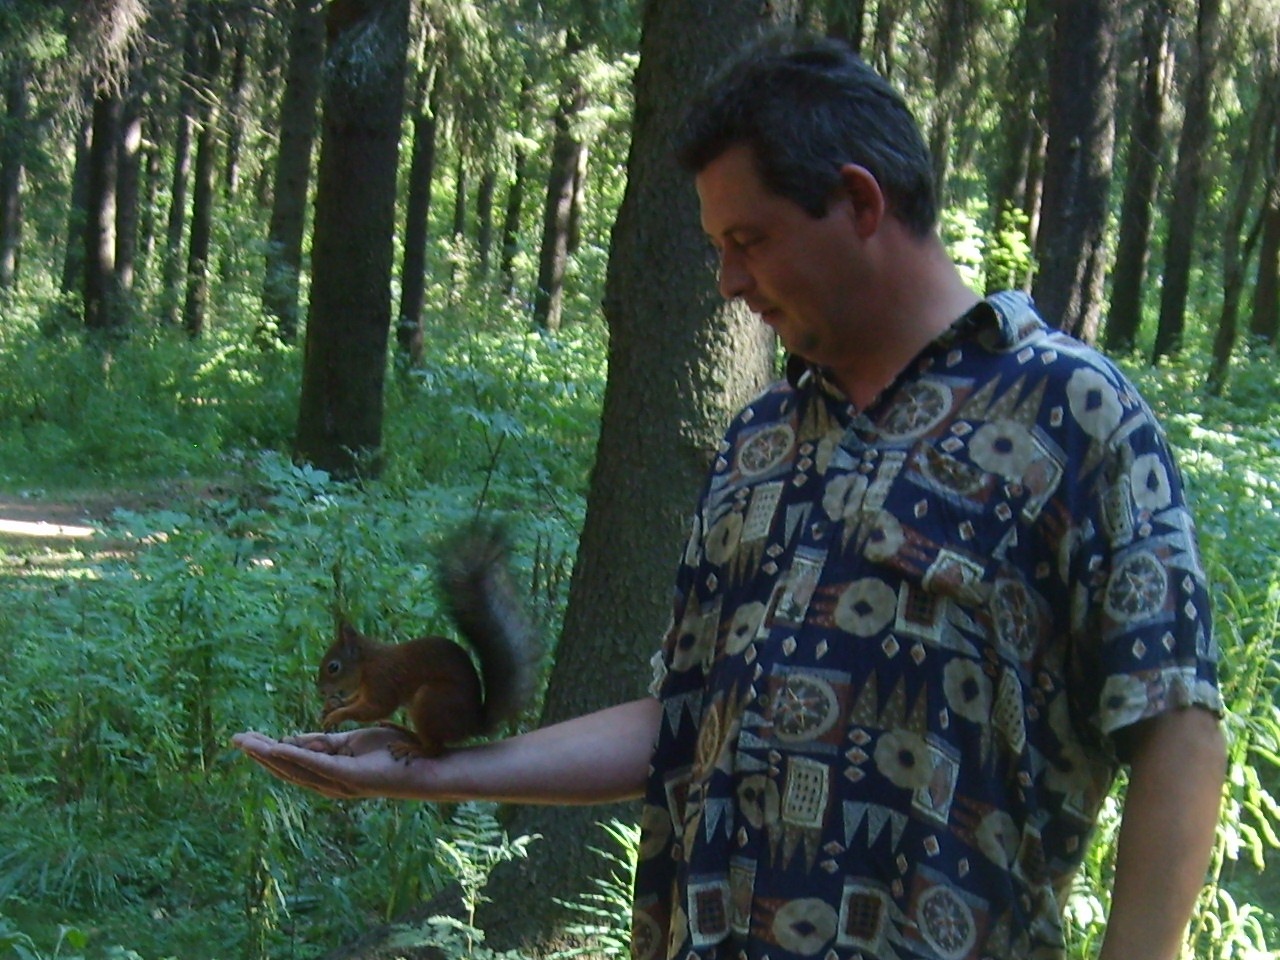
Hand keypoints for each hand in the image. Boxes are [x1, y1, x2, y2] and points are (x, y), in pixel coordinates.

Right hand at [233, 728, 432, 800]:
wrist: (424, 766)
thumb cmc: (394, 752)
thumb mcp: (354, 741)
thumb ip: (328, 741)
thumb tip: (297, 738)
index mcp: (330, 772)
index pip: (293, 760)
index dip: (269, 749)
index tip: (248, 738)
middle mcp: (330, 782)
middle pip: (287, 767)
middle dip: (260, 754)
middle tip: (236, 740)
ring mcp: (339, 782)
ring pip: (296, 768)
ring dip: (269, 756)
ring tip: (248, 743)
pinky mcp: (350, 776)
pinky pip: (317, 765)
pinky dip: (295, 756)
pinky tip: (277, 748)